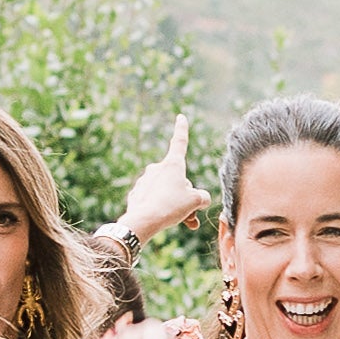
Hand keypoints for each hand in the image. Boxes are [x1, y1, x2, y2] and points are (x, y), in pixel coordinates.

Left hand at [110, 124, 206, 245]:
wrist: (143, 221)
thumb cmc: (171, 207)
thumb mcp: (195, 201)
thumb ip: (202, 197)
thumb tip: (201, 199)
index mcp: (172, 164)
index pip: (179, 142)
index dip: (182, 129)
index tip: (180, 116)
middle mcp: (157, 169)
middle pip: (178, 180)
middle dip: (187, 196)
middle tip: (192, 214)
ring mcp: (145, 181)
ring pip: (167, 192)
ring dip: (177, 206)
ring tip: (183, 221)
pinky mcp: (137, 194)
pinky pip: (154, 200)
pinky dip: (162, 209)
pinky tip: (161, 219)